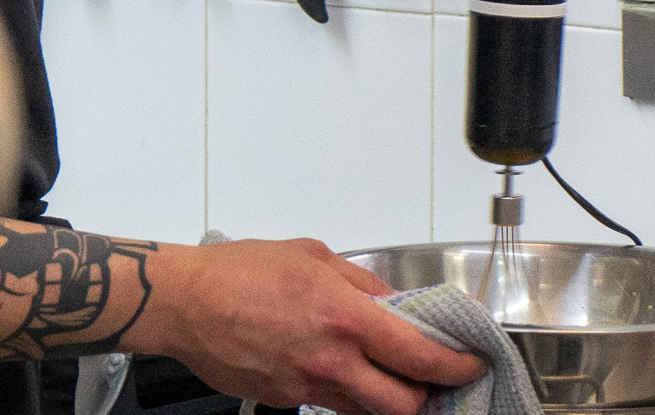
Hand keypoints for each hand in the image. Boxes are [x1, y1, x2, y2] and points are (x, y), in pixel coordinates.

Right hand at [126, 237, 484, 414]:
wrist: (184, 303)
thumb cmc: (240, 271)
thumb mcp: (313, 255)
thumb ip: (361, 282)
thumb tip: (393, 301)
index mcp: (345, 318)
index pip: (419, 357)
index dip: (456, 366)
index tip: (470, 362)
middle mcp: (332, 362)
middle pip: (404, 405)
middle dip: (427, 396)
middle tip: (434, 377)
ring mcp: (307, 388)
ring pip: (368, 412)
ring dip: (388, 398)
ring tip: (390, 374)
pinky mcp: (285, 400)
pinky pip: (330, 404)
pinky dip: (347, 393)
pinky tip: (340, 368)